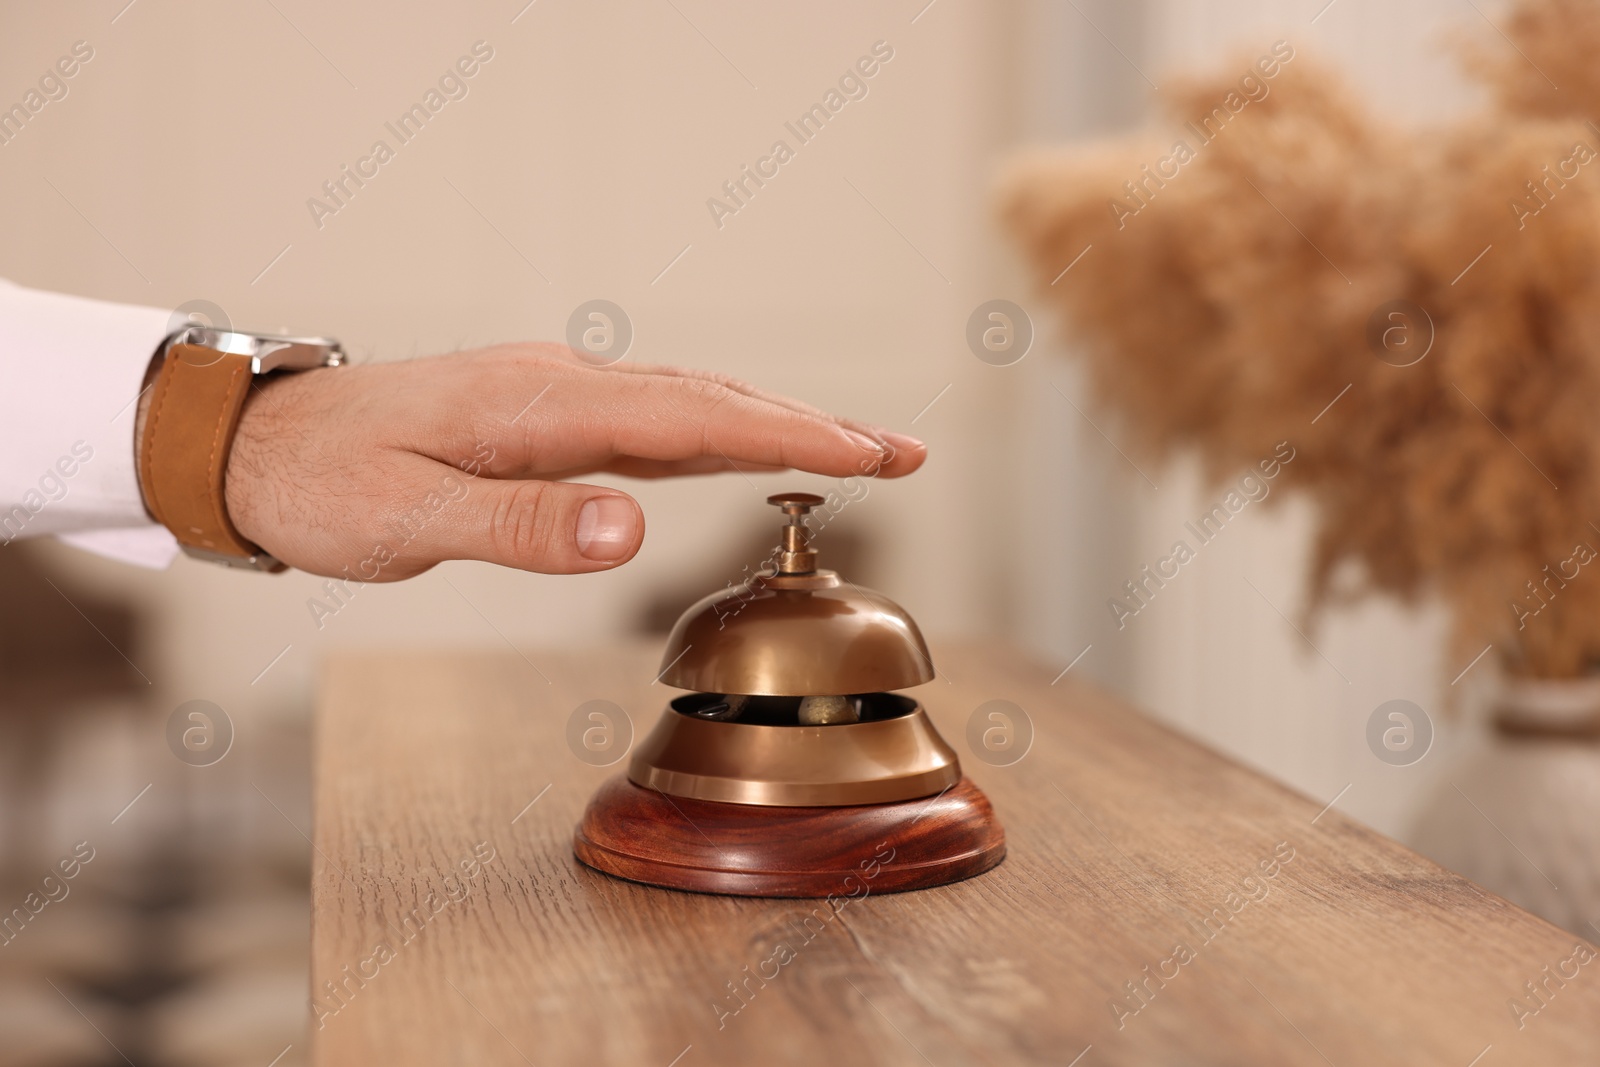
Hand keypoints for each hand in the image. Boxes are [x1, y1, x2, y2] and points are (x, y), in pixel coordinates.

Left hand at [222, 344, 925, 579]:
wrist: (258, 443)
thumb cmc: (326, 485)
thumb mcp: (407, 519)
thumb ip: (521, 526)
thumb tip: (632, 528)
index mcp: (539, 407)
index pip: (690, 419)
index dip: (787, 435)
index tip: (868, 453)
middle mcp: (560, 385)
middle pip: (711, 397)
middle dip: (813, 424)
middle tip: (902, 453)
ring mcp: (555, 392)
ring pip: (690, 400)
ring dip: (777, 420)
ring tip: (856, 448)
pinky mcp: (546, 411)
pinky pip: (654, 414)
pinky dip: (721, 426)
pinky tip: (747, 441)